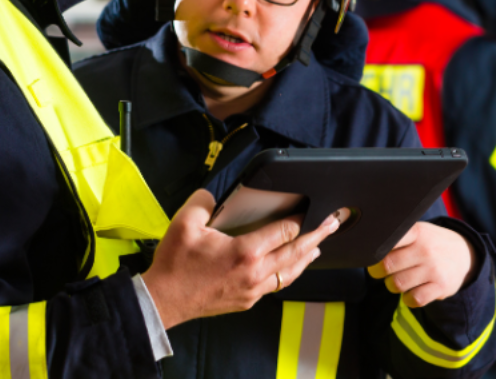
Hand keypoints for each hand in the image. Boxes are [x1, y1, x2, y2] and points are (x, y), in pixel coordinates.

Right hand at [142, 189, 340, 328]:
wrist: (163, 301)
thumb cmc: (175, 266)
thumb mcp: (184, 224)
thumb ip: (203, 201)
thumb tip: (214, 194)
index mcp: (244, 252)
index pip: (283, 232)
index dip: (298, 220)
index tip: (309, 211)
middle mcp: (254, 273)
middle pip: (296, 253)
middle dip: (317, 236)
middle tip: (333, 224)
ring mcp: (252, 290)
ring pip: (290, 273)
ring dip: (307, 258)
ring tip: (319, 246)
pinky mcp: (246, 300)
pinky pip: (276, 285)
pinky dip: (289, 273)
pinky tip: (290, 267)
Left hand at [367, 222, 476, 307]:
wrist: (464, 254)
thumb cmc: (429, 242)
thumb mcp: (416, 231)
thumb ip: (395, 236)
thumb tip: (363, 244)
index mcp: (416, 232)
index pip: (387, 240)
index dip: (374, 250)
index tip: (371, 252)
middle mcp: (425, 249)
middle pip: (386, 265)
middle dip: (377, 271)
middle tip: (380, 270)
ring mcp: (433, 269)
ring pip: (396, 284)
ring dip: (392, 284)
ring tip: (399, 278)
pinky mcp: (440, 287)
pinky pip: (413, 300)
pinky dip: (407, 298)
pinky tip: (411, 290)